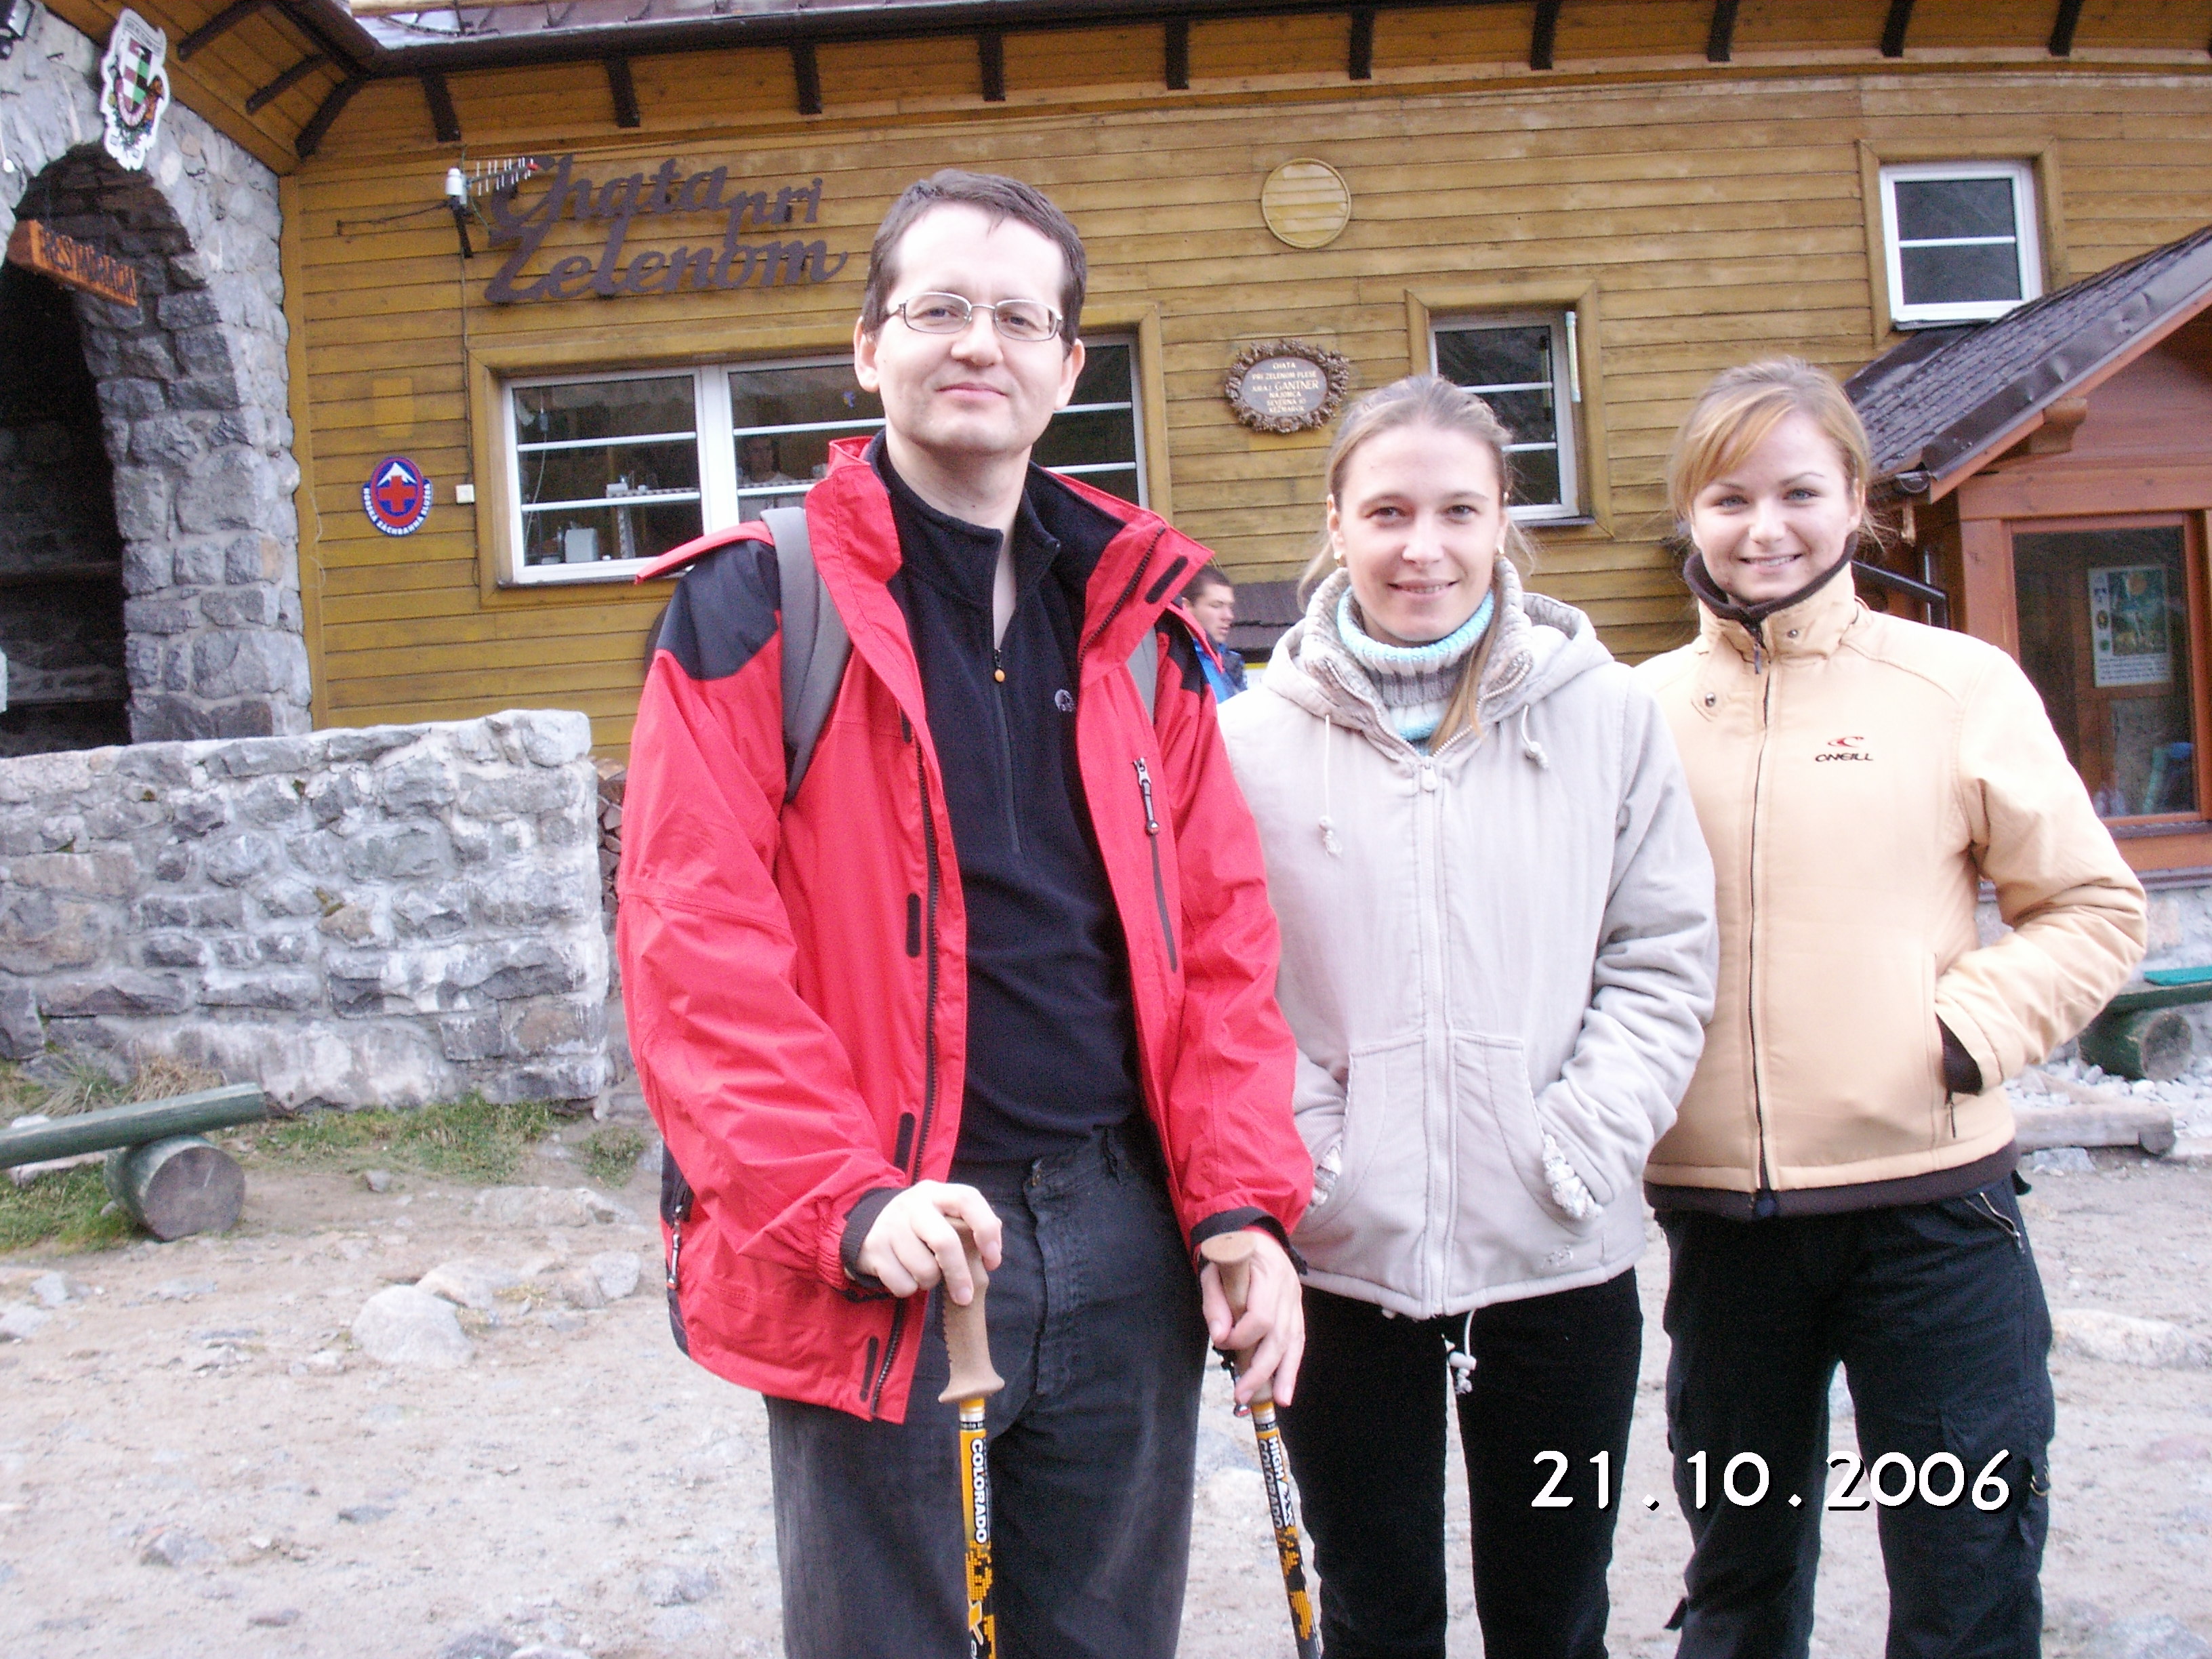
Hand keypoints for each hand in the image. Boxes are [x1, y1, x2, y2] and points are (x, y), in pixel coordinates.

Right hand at [856, 1182, 1002, 1303]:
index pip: (967, 1199)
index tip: (993, 1261)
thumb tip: (994, 1236)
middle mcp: (912, 1204)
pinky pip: (903, 1285)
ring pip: (925, 1270)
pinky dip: (909, 1289)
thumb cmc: (920, 1225)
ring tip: (924, 1272)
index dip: (986, 1230)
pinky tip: (905, 1275)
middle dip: (959, 1274)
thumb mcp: (942, 1214)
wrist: (869, 1225)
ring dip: (929, 1282)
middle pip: (945, 1242)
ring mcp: (890, 1225)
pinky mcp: (874, 1248)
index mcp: (936, 1193)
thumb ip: (969, 1222)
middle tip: (965, 1297)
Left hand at [1197, 1229, 1304, 1408]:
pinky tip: (1285, 1391)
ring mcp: (1296, 1302)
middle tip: (1241, 1394)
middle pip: (1279, 1336)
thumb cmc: (1230, 1253)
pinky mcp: (1297, 1312)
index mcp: (1267, 1274)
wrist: (1255, 1236)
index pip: (1261, 1316)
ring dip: (1283, 1375)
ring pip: (1293, 1343)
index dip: (1242, 1336)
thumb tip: (1220, 1338)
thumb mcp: (1214, 1270)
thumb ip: (1215, 1303)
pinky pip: (1298, 1342)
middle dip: (1261, 1369)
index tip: (1223, 1342)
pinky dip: (1291, 1368)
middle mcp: (1287, 1290)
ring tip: (1274, 1401)